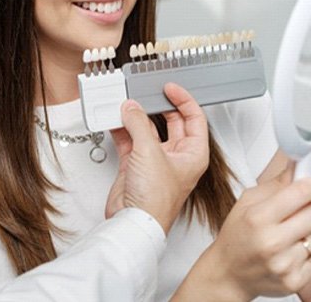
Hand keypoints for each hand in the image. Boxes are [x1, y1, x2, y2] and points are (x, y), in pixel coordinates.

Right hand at [105, 82, 208, 234]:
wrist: (132, 222)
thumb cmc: (155, 200)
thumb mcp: (149, 152)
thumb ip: (139, 124)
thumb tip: (132, 108)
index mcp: (193, 153)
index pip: (194, 118)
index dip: (183, 99)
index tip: (169, 88)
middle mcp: (176, 155)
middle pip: (171, 121)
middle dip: (158, 106)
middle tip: (147, 93)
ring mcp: (155, 159)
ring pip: (147, 129)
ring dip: (136, 117)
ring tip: (126, 104)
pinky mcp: (136, 164)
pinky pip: (130, 139)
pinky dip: (122, 129)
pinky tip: (115, 119)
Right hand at [178, 166, 310, 300]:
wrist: (229, 273)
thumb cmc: (236, 234)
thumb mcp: (246, 202)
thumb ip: (274, 185)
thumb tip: (295, 168)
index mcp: (258, 217)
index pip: (299, 194)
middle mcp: (272, 242)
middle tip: (304, 204)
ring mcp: (284, 264)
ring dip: (309, 230)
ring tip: (289, 232)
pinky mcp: (294, 282)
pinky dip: (306, 251)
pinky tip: (289, 250)